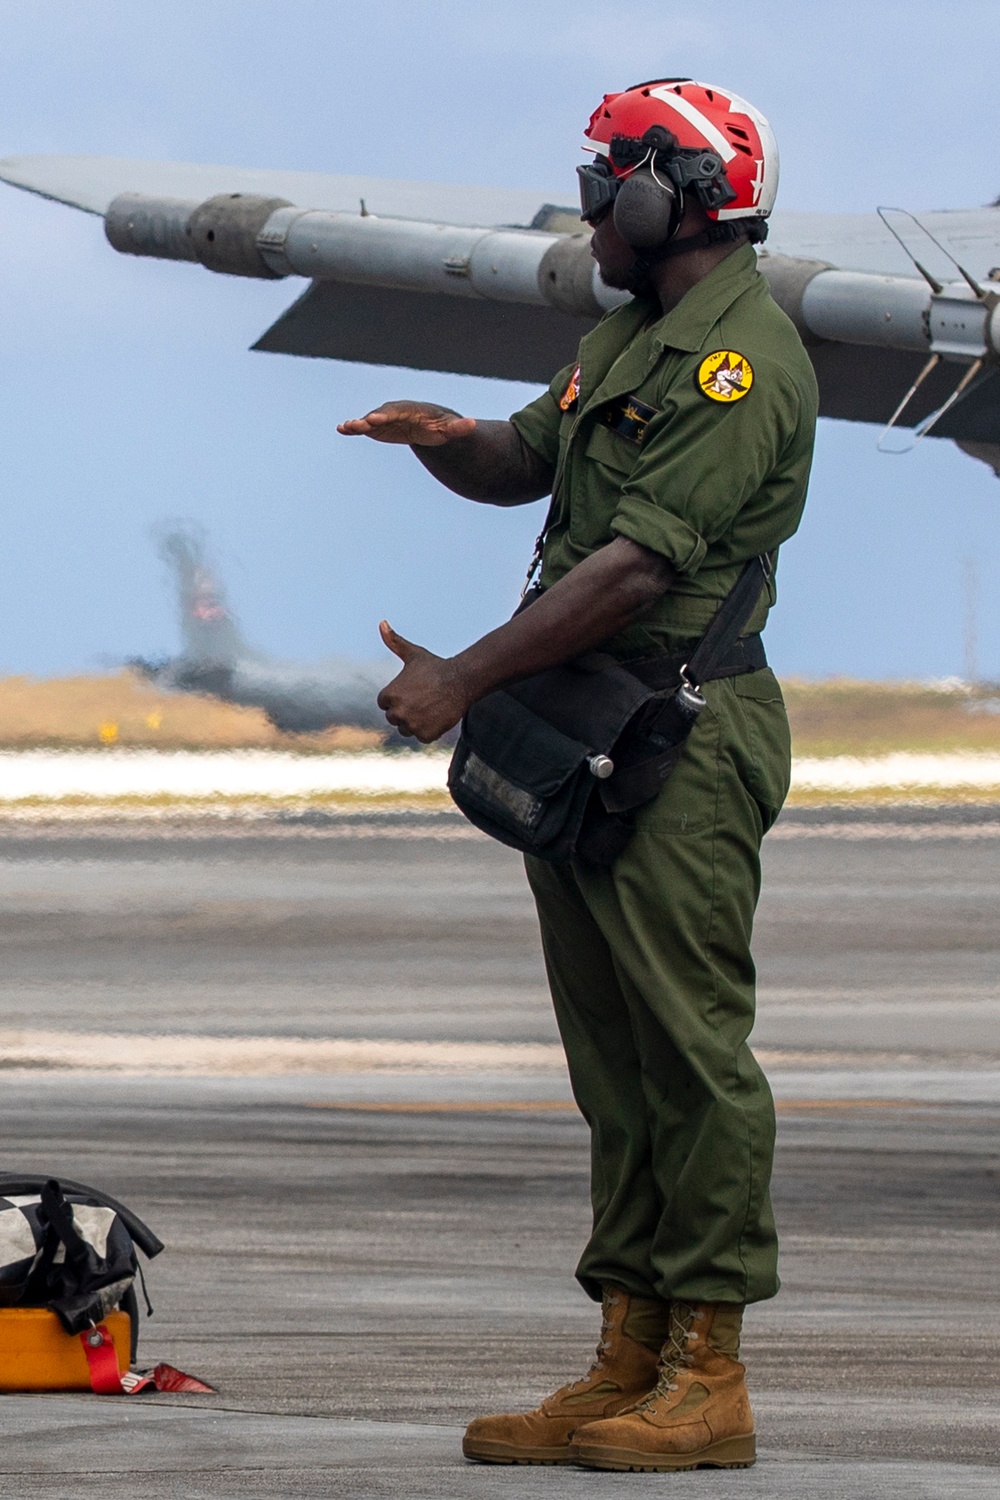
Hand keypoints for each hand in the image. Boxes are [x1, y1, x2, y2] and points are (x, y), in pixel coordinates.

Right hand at [337, 401, 476, 446]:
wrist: (430, 426)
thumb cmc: (441, 427)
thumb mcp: (450, 429)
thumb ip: (459, 428)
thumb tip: (473, 425)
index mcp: (410, 410)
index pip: (397, 411)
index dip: (387, 415)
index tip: (377, 418)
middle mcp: (394, 411)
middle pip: (381, 414)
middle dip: (370, 419)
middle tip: (359, 424)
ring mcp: (385, 419)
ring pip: (370, 420)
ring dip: (358, 424)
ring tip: (345, 427)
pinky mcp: (378, 427)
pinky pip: (364, 427)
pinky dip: (353, 428)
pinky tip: (341, 430)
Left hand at [377, 621, 470, 741]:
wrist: (462, 680)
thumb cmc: (436, 667)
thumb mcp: (413, 654)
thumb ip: (394, 642)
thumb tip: (381, 623)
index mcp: (389, 695)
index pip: (385, 704)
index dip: (398, 697)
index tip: (413, 690)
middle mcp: (397, 712)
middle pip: (394, 718)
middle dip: (406, 710)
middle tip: (423, 698)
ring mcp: (411, 725)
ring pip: (407, 729)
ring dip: (417, 721)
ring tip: (430, 706)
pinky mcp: (425, 735)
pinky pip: (422, 737)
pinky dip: (430, 730)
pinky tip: (438, 715)